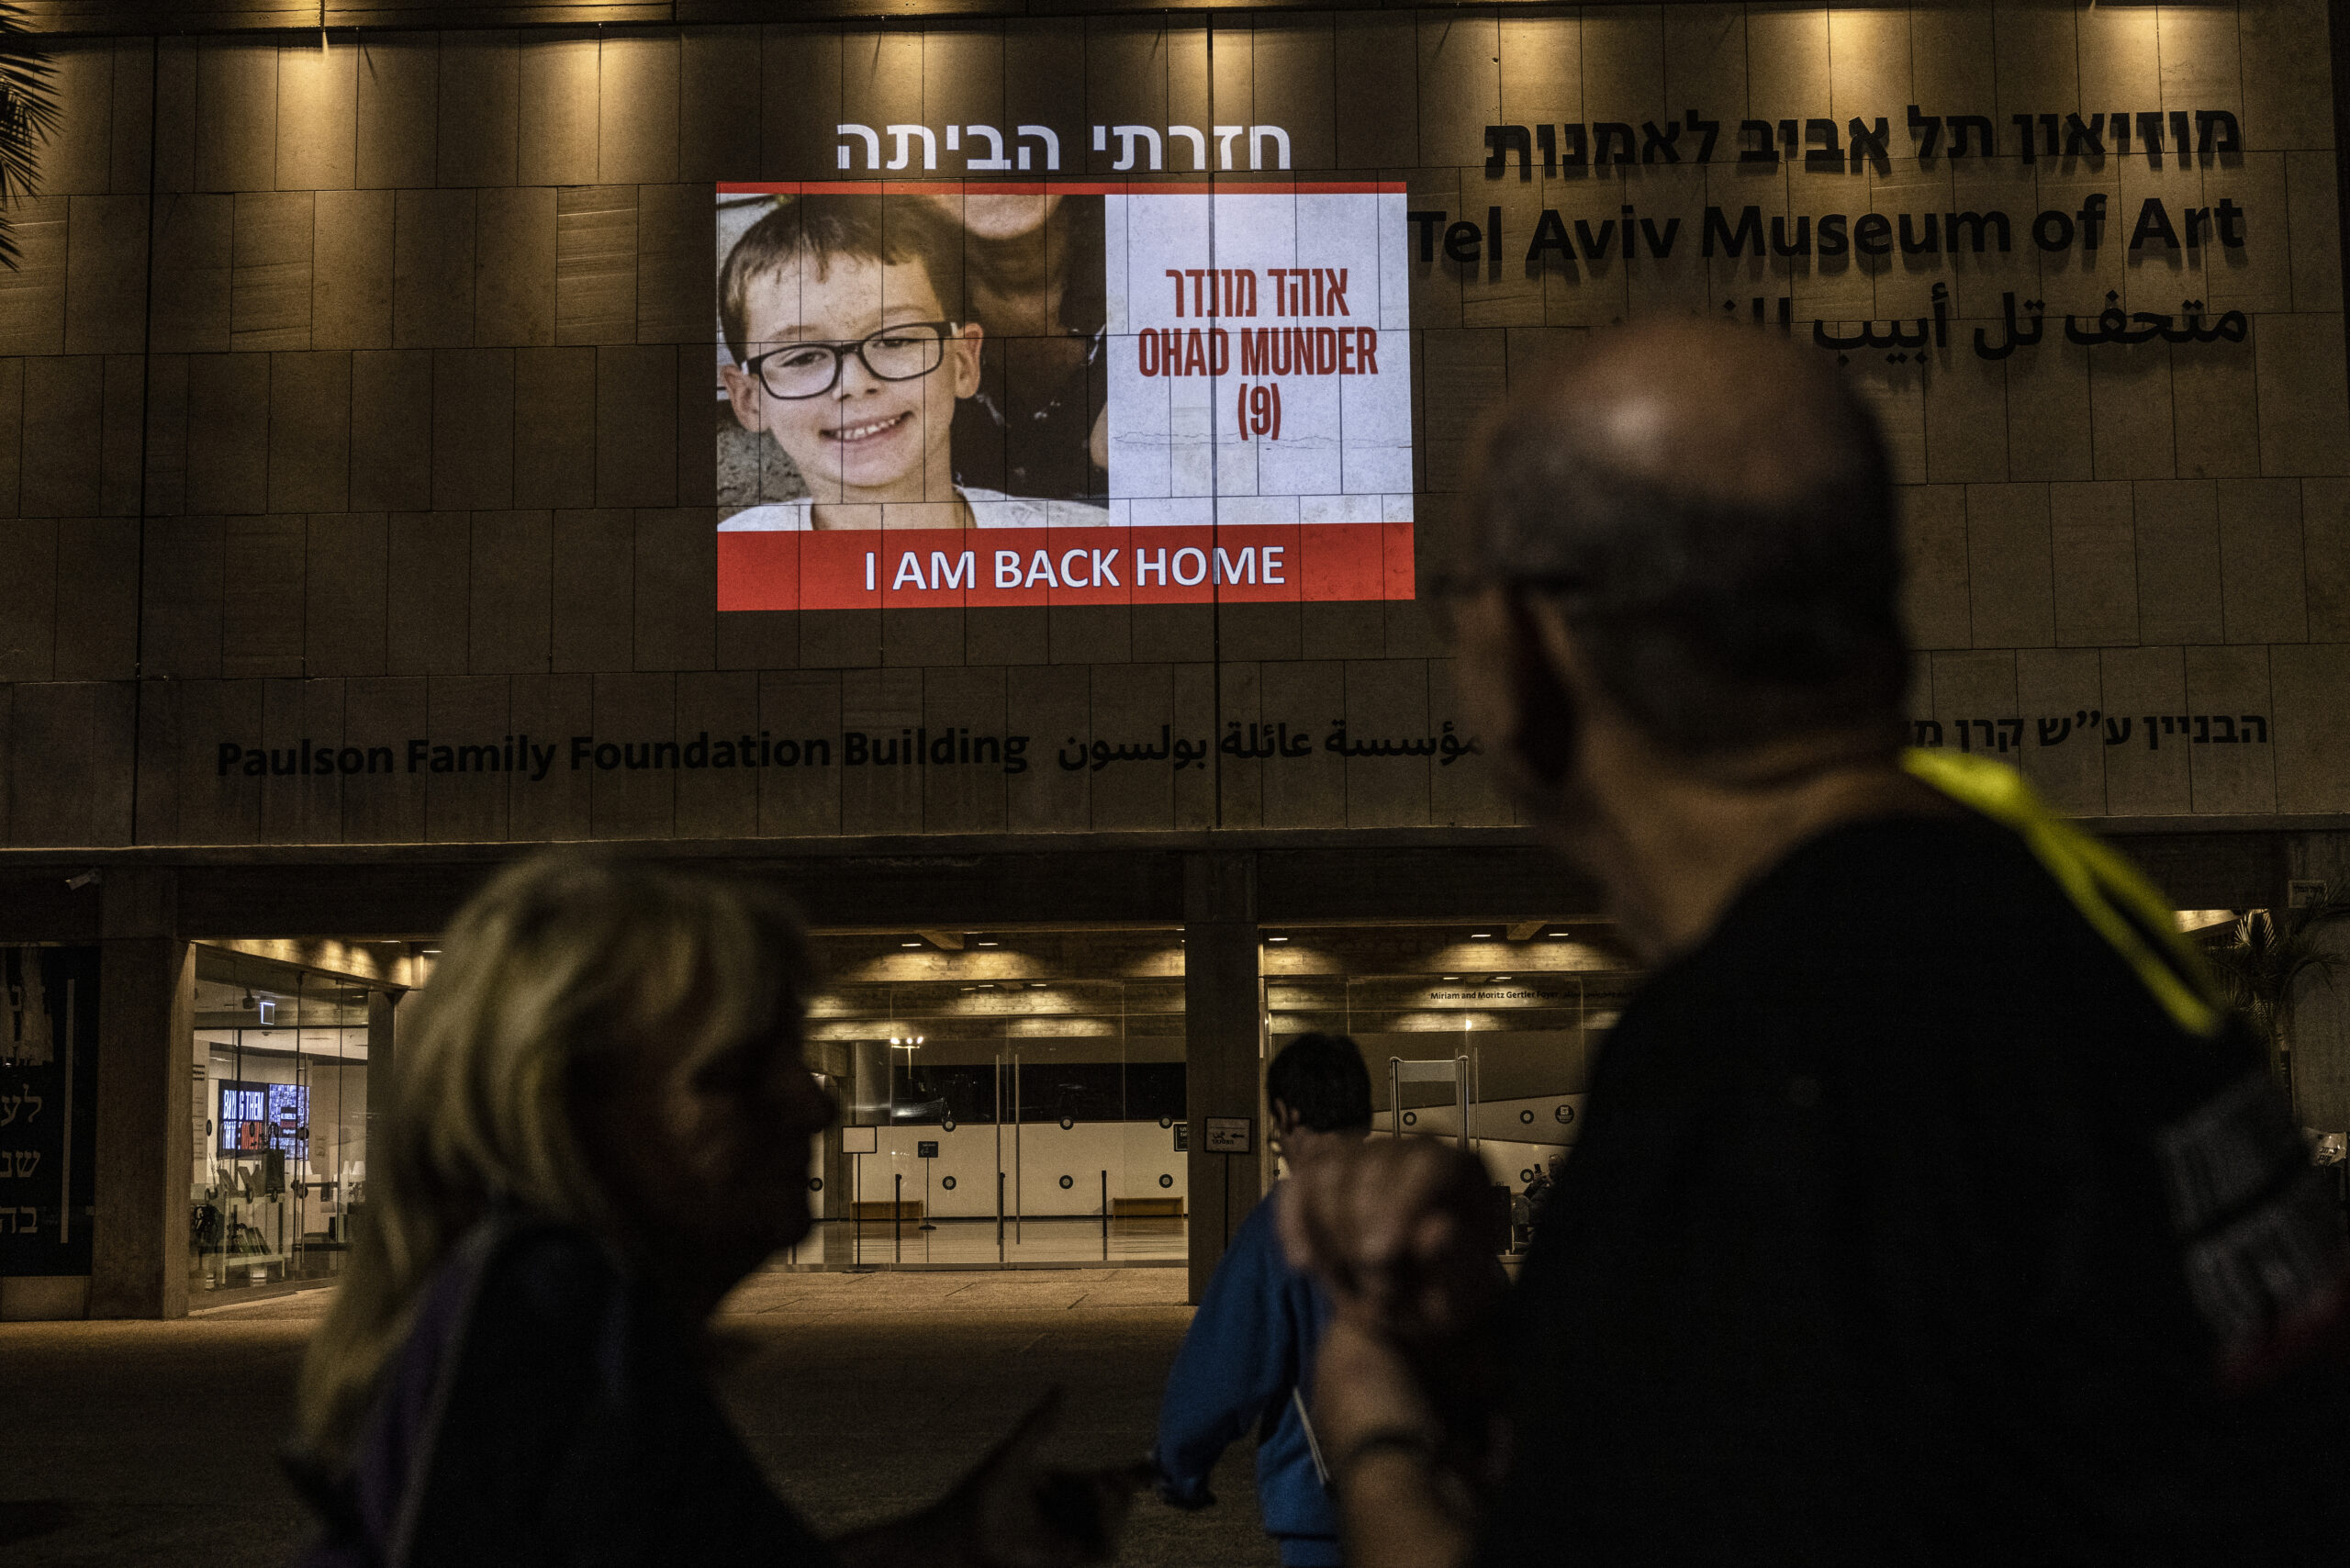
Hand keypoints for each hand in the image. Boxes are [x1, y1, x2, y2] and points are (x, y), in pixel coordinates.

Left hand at [889, 1390, 1143, 1567]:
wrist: (957, 1535)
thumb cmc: (979, 1494)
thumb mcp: (1014, 1453)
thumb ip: (1039, 1423)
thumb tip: (1061, 1388)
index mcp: (1064, 1490)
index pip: (1107, 1482)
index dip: (1134, 1475)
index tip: (1154, 1462)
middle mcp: (1070, 1516)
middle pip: (1117, 1504)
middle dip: (1123, 1489)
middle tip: (1112, 1474)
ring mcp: (1069, 1540)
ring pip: (1113, 1528)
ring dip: (1117, 1508)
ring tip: (1102, 1485)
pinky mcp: (1066, 1560)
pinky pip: (1103, 1548)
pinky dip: (1108, 1529)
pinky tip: (1097, 1505)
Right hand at [1278, 1138, 1501, 1349]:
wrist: (1415, 1304)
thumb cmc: (1447, 1296)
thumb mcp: (1462, 1295)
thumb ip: (1455, 1262)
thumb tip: (1438, 1229)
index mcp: (1459, 1170)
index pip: (1426, 1163)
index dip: (1398, 1204)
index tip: (1378, 1255)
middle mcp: (1413, 1151)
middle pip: (1369, 1164)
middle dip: (1360, 1232)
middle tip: (1379, 1292)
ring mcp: (1368, 1157)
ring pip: (1327, 1172)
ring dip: (1330, 1235)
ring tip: (1357, 1286)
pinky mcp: (1327, 1174)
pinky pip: (1297, 1186)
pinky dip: (1293, 1224)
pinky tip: (1303, 1265)